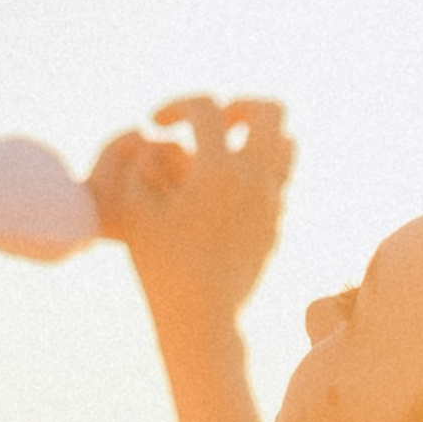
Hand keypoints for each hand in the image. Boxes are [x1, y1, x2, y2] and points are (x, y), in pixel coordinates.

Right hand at [98, 98, 293, 332]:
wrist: (202, 316)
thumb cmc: (160, 266)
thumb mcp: (135, 211)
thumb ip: (139, 165)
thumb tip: (156, 145)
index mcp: (217, 169)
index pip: (206, 108)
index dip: (177, 105)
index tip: (156, 122)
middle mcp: (254, 178)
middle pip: (270, 111)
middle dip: (238, 106)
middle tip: (214, 122)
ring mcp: (271, 201)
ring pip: (287, 143)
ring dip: (257, 136)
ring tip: (227, 151)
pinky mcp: (276, 223)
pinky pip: (280, 178)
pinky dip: (259, 169)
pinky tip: (228, 188)